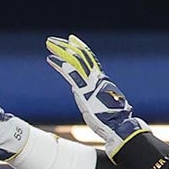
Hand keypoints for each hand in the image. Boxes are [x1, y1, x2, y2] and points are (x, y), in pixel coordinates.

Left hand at [45, 34, 147, 155]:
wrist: (119, 128)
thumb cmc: (112, 123)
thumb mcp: (101, 107)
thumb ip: (92, 98)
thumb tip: (81, 93)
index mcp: (102, 81)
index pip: (89, 60)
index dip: (80, 49)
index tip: (71, 41)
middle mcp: (97, 78)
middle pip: (81, 56)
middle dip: (67, 46)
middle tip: (54, 40)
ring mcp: (90, 83)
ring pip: (75, 60)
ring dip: (61, 50)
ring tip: (49, 43)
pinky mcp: (84, 91)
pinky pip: (70, 74)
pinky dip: (60, 65)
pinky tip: (50, 58)